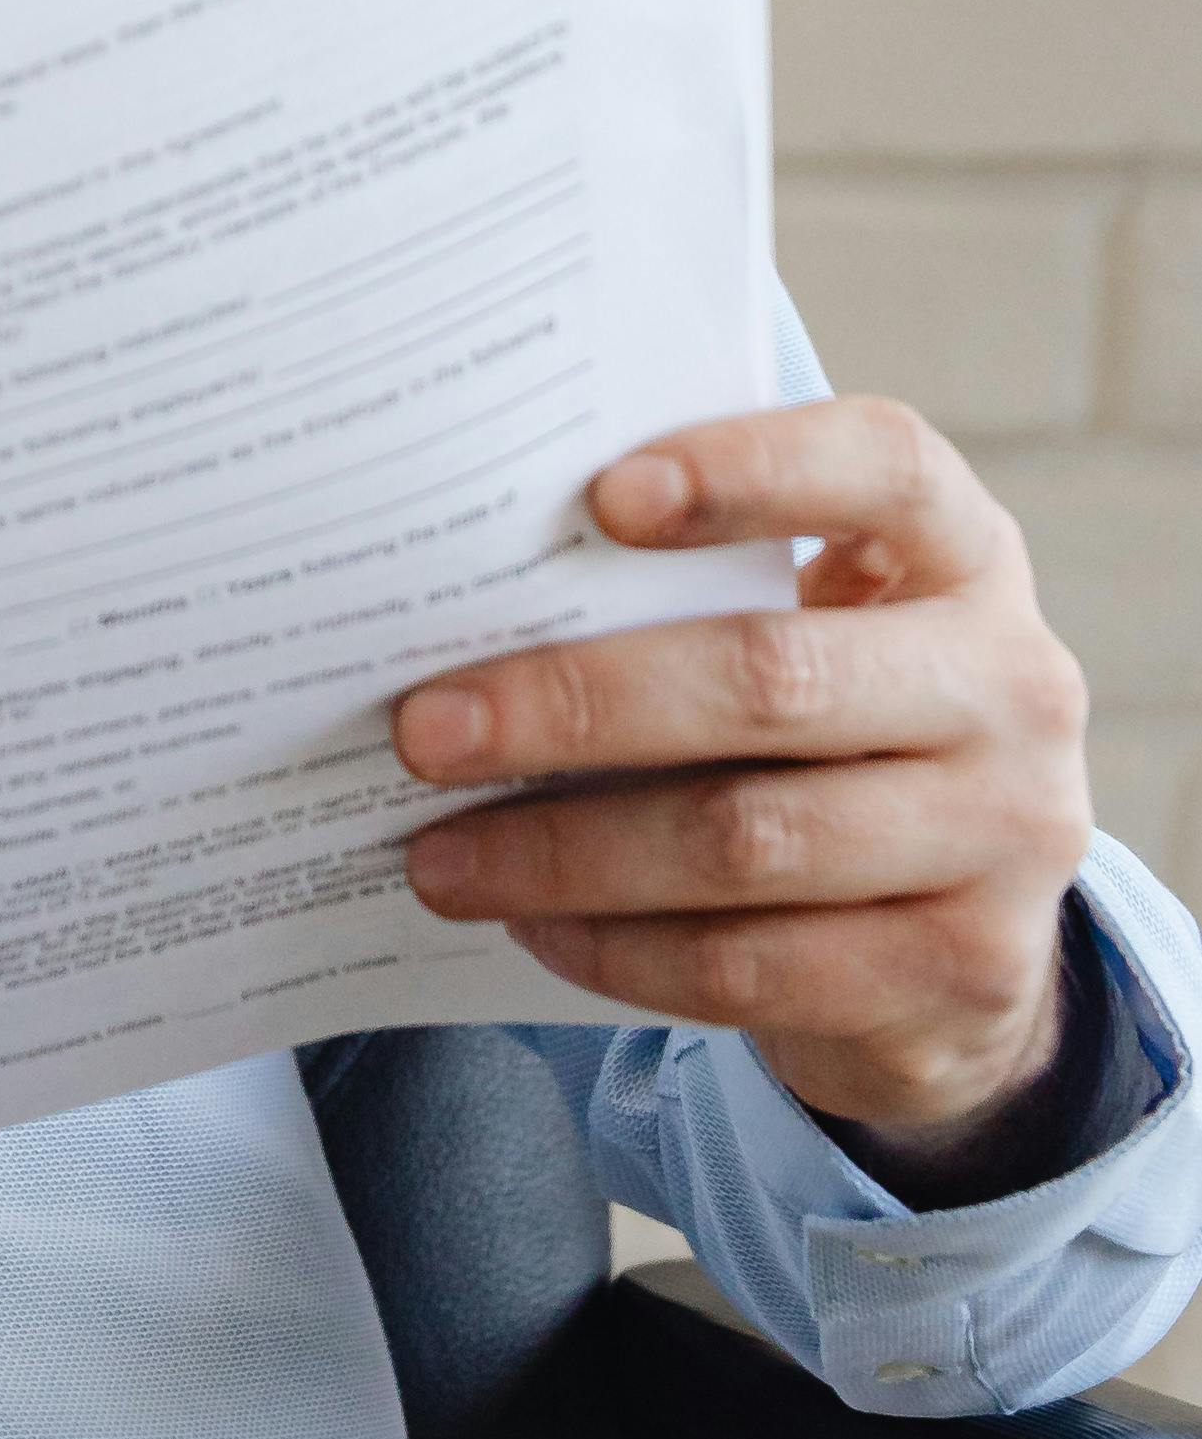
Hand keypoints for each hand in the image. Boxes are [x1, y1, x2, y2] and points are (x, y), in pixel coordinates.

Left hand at [393, 401, 1091, 1167]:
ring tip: (437, 857)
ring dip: (564, 852)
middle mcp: (1013, 684)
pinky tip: (530, 925)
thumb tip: (462, 597)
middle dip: (574, 704)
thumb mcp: (812, 633)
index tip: (601, 496)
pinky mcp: (963, 971)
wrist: (962, 943)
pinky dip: (618, 949)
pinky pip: (755, 964)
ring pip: (748, 839)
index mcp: (963, 555)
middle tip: (424, 727)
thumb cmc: (831, 734)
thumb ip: (693, 591)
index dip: (750, 470)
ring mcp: (1008, 835)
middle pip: (772, 677)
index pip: (881, 467)